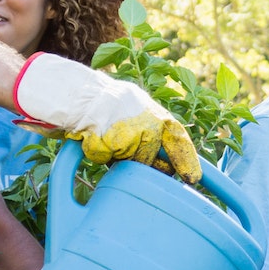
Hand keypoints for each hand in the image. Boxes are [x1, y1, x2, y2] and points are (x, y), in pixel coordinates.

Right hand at [13, 53, 199, 181]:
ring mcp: (129, 130)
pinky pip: (105, 157)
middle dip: (141, 163)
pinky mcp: (110, 138)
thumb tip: (165, 163)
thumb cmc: (102, 103)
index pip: (178, 137)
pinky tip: (91, 135)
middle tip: (123, 152)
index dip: (186, 158)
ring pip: (127, 160)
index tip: (193, 178)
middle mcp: (147, 121)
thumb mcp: (134, 109)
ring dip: (115, 156)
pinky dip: (96, 152)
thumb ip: (150, 130)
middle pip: (150, 157)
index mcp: (155, 112)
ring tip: (102, 134)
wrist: (75, 92)